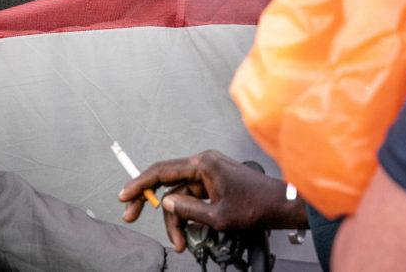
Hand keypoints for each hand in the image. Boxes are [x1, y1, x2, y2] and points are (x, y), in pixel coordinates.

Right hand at [118, 149, 307, 251]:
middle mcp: (204, 163)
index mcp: (204, 163)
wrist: (281, 205)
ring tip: (179, 242)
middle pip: (167, 182)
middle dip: (151, 203)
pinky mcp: (215, 183)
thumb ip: (187, 209)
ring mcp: (209, 173)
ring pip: (179, 196)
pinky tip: (186, 233)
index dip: (140, 183)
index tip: (124, 196)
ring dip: (175, 220)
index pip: (162, 170)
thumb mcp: (217, 215)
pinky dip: (187, 216)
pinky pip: (192, 198)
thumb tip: (166, 204)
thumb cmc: (256, 205)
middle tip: (132, 217)